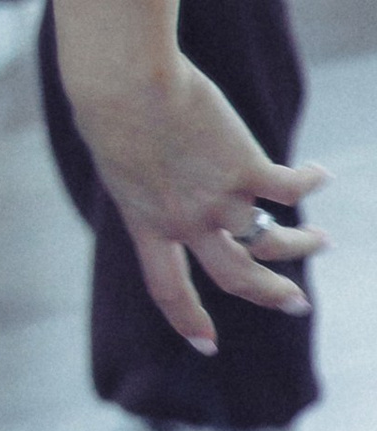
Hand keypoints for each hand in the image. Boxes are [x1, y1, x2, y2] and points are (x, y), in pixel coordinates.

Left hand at [69, 55, 326, 352]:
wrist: (124, 84)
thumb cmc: (109, 104)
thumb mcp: (118, 154)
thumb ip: (145, 175)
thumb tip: (163, 164)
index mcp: (146, 224)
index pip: (167, 288)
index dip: (187, 320)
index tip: (207, 346)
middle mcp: (186, 223)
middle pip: (236, 277)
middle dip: (269, 296)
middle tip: (297, 305)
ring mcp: (218, 200)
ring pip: (270, 241)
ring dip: (302, 245)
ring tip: (321, 241)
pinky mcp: (245, 168)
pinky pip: (289, 187)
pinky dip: (310, 180)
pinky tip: (321, 173)